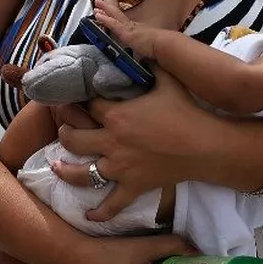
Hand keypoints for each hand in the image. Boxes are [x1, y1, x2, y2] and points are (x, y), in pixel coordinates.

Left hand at [52, 67, 226, 220]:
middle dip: (63, 132)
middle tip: (63, 128)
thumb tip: (140, 47)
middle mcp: (112, 142)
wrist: (205, 145)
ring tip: (56, 166)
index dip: (75, 101)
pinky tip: (88, 216)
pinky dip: (99, 212)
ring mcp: (120, 167)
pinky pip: (111, 204)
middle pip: (72, 139)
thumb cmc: (187, 111)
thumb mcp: (168, 81)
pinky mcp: (133, 186)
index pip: (85, 106)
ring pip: (82, 173)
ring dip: (66, 169)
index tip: (69, 98)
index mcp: (117, 115)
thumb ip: (150, 64)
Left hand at [94, 0, 158, 59]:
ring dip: (105, 10)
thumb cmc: (163, 49)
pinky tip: (98, 15)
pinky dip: (105, 19)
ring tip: (97, 4)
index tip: (114, 16)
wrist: (165, 46)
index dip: (119, 19)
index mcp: (142, 31)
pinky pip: (113, 23)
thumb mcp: (154, 50)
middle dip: (110, 9)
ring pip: (115, 16)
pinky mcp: (126, 32)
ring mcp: (131, 29)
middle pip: (120, 16)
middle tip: (101, 4)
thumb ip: (149, 55)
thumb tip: (146, 62)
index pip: (127, 23)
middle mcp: (136, 27)